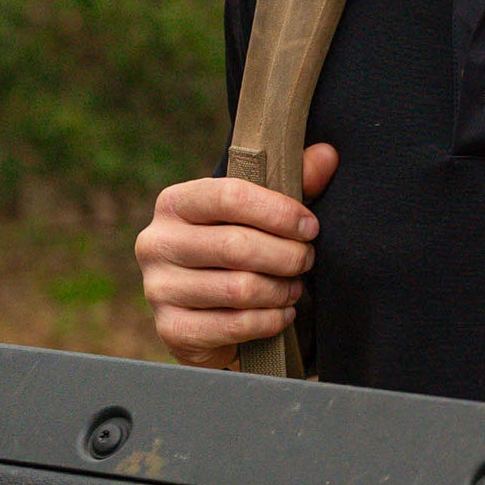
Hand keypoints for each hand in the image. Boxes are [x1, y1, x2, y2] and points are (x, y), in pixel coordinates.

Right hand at [136, 143, 337, 368]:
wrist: (205, 311)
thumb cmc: (238, 246)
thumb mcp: (262, 210)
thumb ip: (295, 179)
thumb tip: (327, 155)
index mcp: (175, 203)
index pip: (229, 196)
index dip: (278, 211)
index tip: (310, 226)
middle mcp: (157, 243)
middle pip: (236, 245)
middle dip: (286, 255)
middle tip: (307, 259)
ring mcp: (158, 289)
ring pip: (238, 288)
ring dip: (280, 289)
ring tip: (295, 286)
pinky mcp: (171, 329)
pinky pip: (233, 325)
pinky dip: (269, 320)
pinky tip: (282, 313)